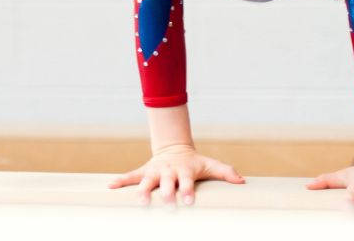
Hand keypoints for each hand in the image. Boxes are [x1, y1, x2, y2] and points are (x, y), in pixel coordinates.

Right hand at [109, 143, 244, 205]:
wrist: (175, 148)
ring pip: (147, 181)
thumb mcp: (209, 164)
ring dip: (143, 190)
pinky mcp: (144, 171)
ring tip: (140, 201)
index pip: (187, 181)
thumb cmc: (194, 162)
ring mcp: (155, 171)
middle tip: (167, 204)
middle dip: (166, 193)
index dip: (187, 190)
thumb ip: (225, 172)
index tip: (189, 201)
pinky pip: (130, 176)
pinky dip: (120, 181)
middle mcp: (168, 171)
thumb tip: (242, 181)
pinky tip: (110, 186)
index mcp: (184, 170)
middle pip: (166, 182)